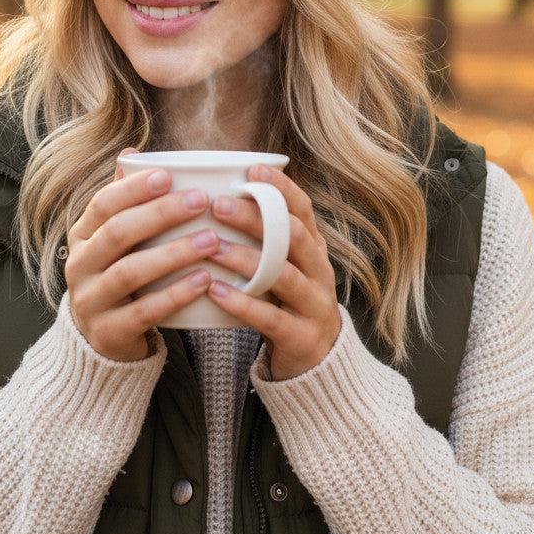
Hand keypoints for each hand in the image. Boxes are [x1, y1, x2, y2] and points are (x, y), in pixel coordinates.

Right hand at [65, 153, 220, 361]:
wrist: (99, 340)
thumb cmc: (117, 276)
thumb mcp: (114, 240)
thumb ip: (124, 201)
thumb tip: (132, 152)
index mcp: (82, 236)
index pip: (103, 204)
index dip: (134, 189)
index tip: (168, 175)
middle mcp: (79, 265)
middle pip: (117, 233)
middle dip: (160, 214)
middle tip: (200, 201)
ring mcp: (90, 301)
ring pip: (130, 271)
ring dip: (173, 253)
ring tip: (210, 240)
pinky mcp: (108, 332)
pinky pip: (144, 311)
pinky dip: (175, 294)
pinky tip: (203, 280)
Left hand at [205, 165, 340, 379]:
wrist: (316, 363)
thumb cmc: (286, 303)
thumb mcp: (283, 267)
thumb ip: (263, 239)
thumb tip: (215, 196)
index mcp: (314, 249)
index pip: (303, 210)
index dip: (281, 188)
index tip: (252, 170)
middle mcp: (320, 272)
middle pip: (292, 236)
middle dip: (255, 217)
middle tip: (217, 204)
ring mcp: (315, 305)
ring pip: (282, 274)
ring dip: (245, 258)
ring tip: (212, 247)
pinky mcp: (302, 337)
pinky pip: (271, 318)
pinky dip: (243, 303)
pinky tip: (215, 291)